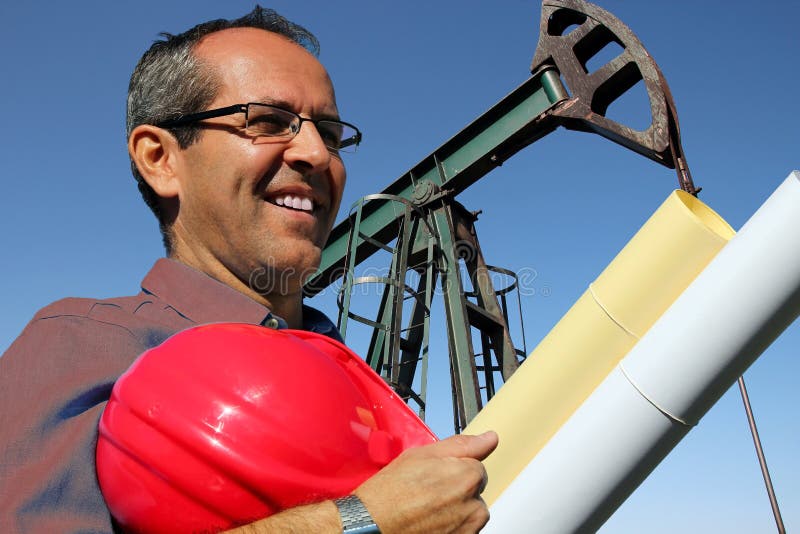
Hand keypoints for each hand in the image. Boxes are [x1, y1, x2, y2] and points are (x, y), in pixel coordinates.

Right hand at [354, 431, 498, 533]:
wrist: (372, 526)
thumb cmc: (391, 492)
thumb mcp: (422, 455)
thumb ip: (462, 445)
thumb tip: (490, 438)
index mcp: (468, 477)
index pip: (476, 467)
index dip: (453, 469)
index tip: (435, 476)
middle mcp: (474, 505)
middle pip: (474, 491)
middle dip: (456, 489)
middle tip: (427, 492)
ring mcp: (468, 528)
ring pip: (470, 512)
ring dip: (455, 510)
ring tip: (426, 509)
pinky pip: (463, 530)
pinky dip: (450, 526)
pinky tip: (428, 522)